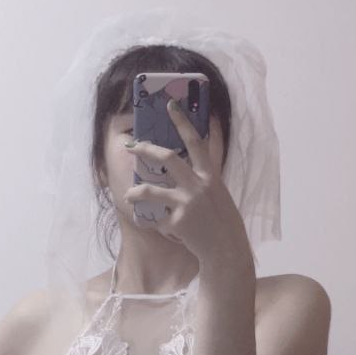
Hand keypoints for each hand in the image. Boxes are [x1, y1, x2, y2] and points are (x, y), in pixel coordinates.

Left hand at [124, 98, 251, 267]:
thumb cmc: (222, 220)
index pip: (196, 141)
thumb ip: (203, 178)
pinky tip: (153, 225)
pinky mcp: (177, 223)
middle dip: (146, 149)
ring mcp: (187, 204)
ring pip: (151, 190)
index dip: (183, 122)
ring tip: (128, 195)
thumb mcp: (218, 193)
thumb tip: (185, 163)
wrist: (226, 249)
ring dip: (135, 192)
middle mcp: (199, 186)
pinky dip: (152, 222)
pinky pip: (156, 219)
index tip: (170, 105)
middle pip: (168, 158)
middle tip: (131, 146)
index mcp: (210, 175)